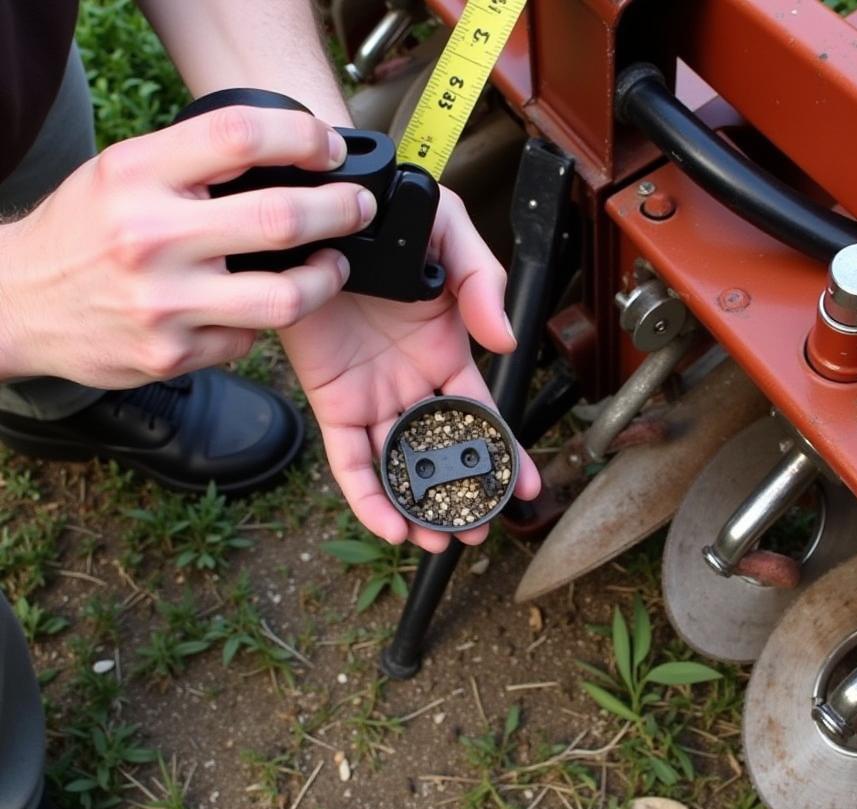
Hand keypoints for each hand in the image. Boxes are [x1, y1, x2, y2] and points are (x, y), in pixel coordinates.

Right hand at [0, 106, 374, 387]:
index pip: (239, 136)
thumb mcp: (122, 174)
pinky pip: (248, 339)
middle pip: (280, 219)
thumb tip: (287, 161)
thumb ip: (192, 165)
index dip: (302, 138)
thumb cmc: (83, 232)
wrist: (19, 303)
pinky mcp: (173, 355)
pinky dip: (260, 322)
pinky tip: (251, 307)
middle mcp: (150, 238)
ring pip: (285, 298)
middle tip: (357, 208)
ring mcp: (165, 304)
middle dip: (339, 210)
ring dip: (325, 280)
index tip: (329, 149)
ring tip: (332, 265)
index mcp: (136, 175)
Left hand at [280, 188, 541, 551]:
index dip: (504, 452)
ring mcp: (372, 395)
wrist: (319, 210)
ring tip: (438, 539)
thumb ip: (484, 284)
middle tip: (476, 528)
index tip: (526, 487)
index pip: (482, 414)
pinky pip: (350, 459)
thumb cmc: (387, 217)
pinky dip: (368, 495)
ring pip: (399, 464)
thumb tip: (503, 340)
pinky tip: (390, 524)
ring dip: (418, 504)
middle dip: (461, 492)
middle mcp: (412, 382)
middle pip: (442, 450)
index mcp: (447, 353)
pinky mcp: (332, 401)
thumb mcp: (452, 237)